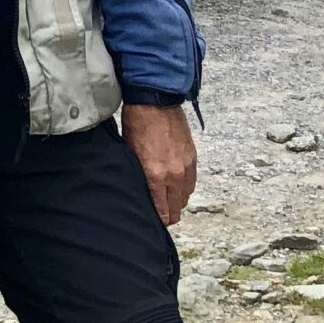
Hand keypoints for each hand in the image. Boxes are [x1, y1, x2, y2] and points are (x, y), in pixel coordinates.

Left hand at [122, 102, 196, 225]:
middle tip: (160, 213)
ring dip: (177, 200)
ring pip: (186, 197)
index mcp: (156, 176)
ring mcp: (186, 167)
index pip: (163, 212)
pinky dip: (184, 187)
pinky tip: (175, 184)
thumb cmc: (137, 124)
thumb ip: (139, 177)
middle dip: (169, 214)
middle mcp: (174, 175)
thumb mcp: (130, 154)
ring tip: (167, 198)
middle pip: (177, 209)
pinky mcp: (193, 157)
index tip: (154, 222)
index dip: (159, 220)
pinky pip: (192, 182)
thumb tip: (141, 193)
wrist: (155, 101)